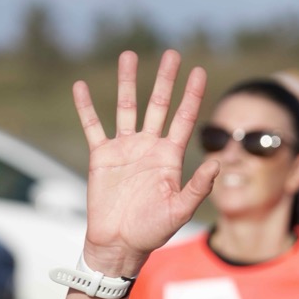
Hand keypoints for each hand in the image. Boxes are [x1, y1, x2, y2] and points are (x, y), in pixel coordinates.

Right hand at [73, 50, 219, 276]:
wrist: (120, 243)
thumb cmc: (153, 230)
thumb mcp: (181, 209)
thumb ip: (198, 186)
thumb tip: (217, 163)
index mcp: (171, 156)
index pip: (185, 118)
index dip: (192, 95)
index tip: (199, 71)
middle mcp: (149, 147)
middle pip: (159, 105)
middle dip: (166, 80)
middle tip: (172, 54)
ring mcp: (125, 149)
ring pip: (127, 107)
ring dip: (128, 82)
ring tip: (129, 55)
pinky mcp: (101, 156)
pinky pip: (92, 126)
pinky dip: (86, 107)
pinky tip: (80, 86)